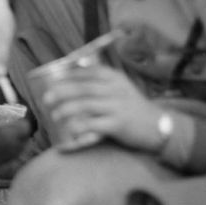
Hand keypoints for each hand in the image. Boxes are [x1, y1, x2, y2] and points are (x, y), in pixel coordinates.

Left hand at [43, 65, 163, 151]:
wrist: (159, 126)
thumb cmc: (132, 107)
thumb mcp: (119, 88)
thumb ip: (99, 82)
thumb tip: (69, 78)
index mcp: (114, 77)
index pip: (87, 72)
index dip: (67, 76)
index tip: (51, 81)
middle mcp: (115, 89)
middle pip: (83, 88)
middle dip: (61, 92)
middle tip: (46, 99)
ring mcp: (117, 106)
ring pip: (85, 105)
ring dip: (66, 110)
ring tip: (55, 115)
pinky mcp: (118, 124)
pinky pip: (93, 125)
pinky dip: (78, 129)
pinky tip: (69, 133)